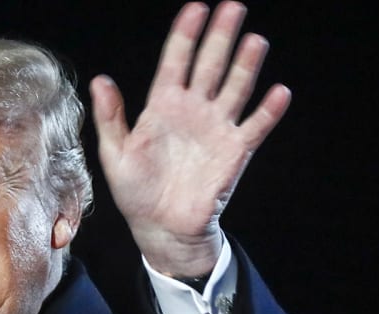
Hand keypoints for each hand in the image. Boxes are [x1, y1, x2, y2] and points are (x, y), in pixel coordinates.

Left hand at [90, 1, 289, 276]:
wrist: (161, 228)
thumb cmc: (136, 191)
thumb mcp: (115, 154)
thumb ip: (110, 117)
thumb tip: (100, 80)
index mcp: (163, 106)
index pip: (176, 62)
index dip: (185, 36)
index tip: (196, 9)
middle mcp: (193, 110)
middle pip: (210, 65)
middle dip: (220, 36)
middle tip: (233, 7)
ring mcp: (217, 127)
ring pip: (236, 88)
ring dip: (246, 65)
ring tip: (255, 41)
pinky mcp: (235, 150)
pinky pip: (255, 126)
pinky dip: (268, 110)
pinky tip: (278, 92)